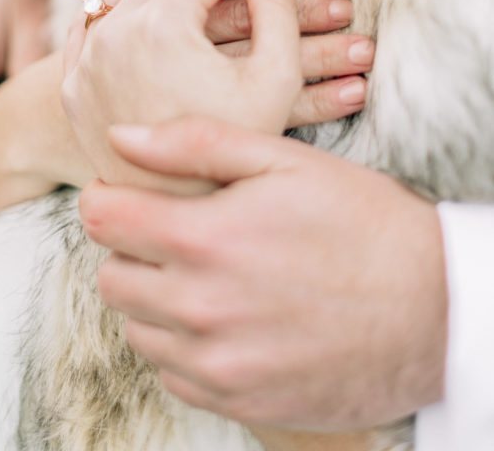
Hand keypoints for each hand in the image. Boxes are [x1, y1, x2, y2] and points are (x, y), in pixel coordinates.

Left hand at [62, 0, 373, 185]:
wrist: (181, 213)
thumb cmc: (237, 149)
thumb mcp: (277, 78)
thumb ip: (277, 8)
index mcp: (164, 24)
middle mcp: (114, 32)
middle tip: (232, 4)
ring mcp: (86, 58)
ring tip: (195, 19)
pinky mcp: (72, 82)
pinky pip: (92, 23)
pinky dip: (123, 18)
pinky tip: (154, 38)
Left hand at [79, 116, 447, 432]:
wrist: (434, 308)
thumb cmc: (360, 220)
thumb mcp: (283, 160)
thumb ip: (193, 142)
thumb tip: (120, 134)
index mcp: (204, 240)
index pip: (100, 220)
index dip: (109, 198)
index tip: (133, 194)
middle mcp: (200, 310)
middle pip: (111, 277)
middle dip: (130, 249)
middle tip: (177, 232)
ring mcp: (218, 366)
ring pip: (137, 329)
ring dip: (155, 300)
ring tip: (207, 274)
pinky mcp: (239, 402)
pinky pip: (173, 373)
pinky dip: (184, 345)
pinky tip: (227, 317)